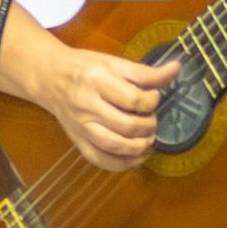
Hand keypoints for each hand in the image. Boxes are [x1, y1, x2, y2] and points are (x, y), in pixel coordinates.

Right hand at [37, 46, 179, 170]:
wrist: (50, 78)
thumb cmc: (85, 68)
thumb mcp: (114, 63)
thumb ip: (146, 72)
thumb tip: (176, 69)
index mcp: (97, 81)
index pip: (133, 99)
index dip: (152, 101)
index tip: (153, 98)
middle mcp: (87, 106)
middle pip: (127, 125)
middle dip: (148, 126)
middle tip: (151, 120)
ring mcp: (81, 127)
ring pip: (115, 146)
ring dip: (139, 147)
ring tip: (148, 139)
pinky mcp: (78, 142)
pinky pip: (101, 160)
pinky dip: (123, 164)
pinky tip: (136, 157)